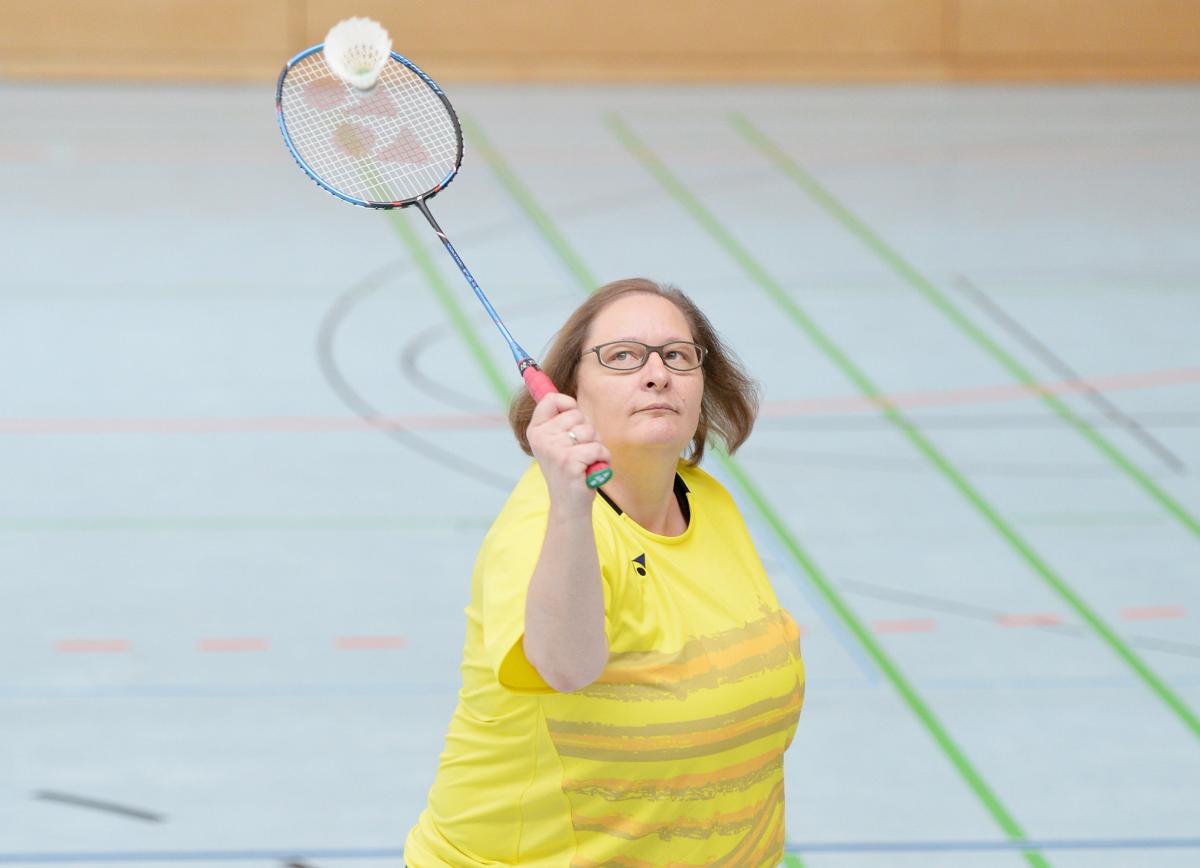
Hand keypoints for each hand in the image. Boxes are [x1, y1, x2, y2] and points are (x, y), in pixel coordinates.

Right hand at [527, 393, 610, 515]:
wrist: (568, 506)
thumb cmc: (568, 471)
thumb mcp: (556, 443)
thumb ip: (560, 422)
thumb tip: (569, 398)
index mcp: (535, 430)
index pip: (550, 399)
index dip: (568, 405)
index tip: (573, 419)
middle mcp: (541, 438)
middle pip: (577, 414)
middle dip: (587, 432)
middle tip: (579, 452)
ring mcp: (554, 450)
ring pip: (590, 431)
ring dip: (596, 446)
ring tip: (585, 461)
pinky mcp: (569, 462)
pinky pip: (598, 447)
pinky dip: (602, 458)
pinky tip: (592, 469)